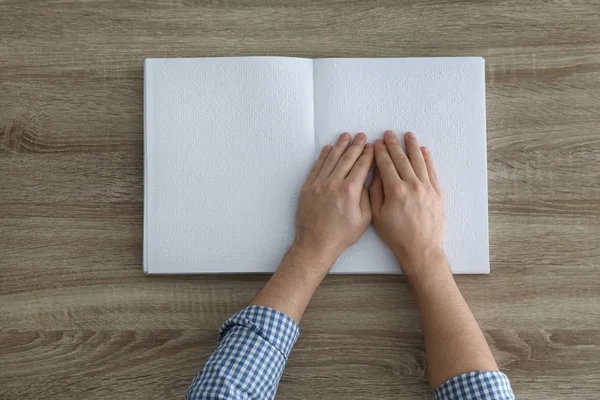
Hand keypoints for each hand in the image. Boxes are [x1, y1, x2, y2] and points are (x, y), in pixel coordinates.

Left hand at [294, 132, 373, 270]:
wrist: (316, 243)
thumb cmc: (341, 234)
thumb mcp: (364, 218)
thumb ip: (367, 197)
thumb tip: (366, 180)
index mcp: (350, 191)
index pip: (361, 166)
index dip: (368, 154)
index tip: (372, 146)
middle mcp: (334, 183)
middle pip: (347, 158)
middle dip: (356, 145)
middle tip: (361, 136)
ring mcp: (319, 184)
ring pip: (331, 159)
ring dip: (340, 146)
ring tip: (346, 136)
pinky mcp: (308, 187)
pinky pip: (317, 166)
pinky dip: (323, 156)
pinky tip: (328, 148)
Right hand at [369, 130, 445, 277]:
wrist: (421, 249)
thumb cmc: (396, 235)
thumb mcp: (377, 215)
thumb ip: (376, 192)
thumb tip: (376, 174)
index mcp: (395, 191)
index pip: (386, 165)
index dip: (380, 152)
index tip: (376, 143)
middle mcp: (412, 186)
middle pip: (401, 159)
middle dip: (393, 145)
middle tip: (389, 134)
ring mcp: (427, 188)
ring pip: (418, 161)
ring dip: (412, 146)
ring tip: (408, 135)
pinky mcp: (437, 193)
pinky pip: (432, 171)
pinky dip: (427, 159)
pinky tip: (423, 150)